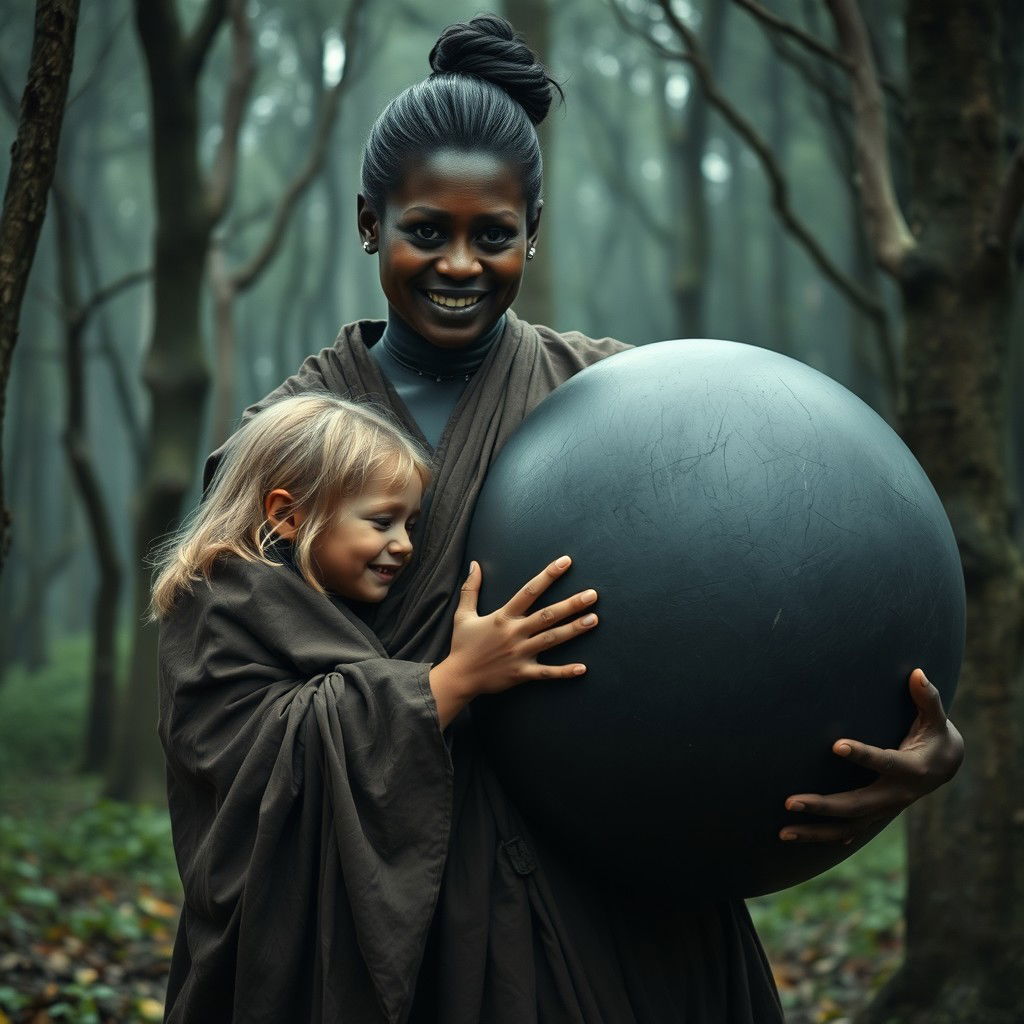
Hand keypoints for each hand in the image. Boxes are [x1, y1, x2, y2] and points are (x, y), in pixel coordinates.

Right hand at [429, 556, 597, 727]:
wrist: (458, 678)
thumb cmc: (462, 644)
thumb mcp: (463, 614)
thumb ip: (470, 588)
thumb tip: (474, 564)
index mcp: (503, 617)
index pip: (529, 591)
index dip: (548, 575)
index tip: (565, 562)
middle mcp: (514, 633)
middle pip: (547, 615)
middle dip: (571, 604)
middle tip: (592, 595)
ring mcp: (520, 653)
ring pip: (551, 639)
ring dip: (574, 630)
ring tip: (594, 619)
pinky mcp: (522, 673)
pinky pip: (546, 672)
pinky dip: (564, 671)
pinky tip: (583, 668)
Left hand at [779, 668, 963, 843]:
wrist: (946, 767)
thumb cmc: (934, 735)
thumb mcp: (935, 718)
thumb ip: (927, 698)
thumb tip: (918, 673)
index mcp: (912, 769)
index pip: (884, 763)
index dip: (862, 755)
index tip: (836, 745)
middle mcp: (896, 796)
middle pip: (856, 805)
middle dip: (822, 805)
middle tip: (789, 801)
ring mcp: (884, 810)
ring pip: (847, 827)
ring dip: (814, 830)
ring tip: (782, 831)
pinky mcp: (874, 816)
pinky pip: (846, 832)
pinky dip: (822, 837)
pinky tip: (795, 837)